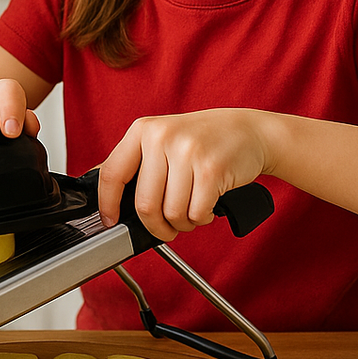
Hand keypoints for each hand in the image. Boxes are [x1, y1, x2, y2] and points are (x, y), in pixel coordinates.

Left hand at [97, 108, 270, 241]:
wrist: (250, 131)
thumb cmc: (203, 140)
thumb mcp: (164, 138)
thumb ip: (138, 162)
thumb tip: (107, 197)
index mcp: (143, 130)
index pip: (112, 173)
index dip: (107, 204)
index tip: (110, 221)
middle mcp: (162, 137)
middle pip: (144, 204)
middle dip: (155, 226)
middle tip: (166, 229)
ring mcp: (187, 151)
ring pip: (172, 213)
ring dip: (182, 223)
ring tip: (192, 212)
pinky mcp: (212, 169)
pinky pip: (196, 214)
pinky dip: (202, 219)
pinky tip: (207, 207)